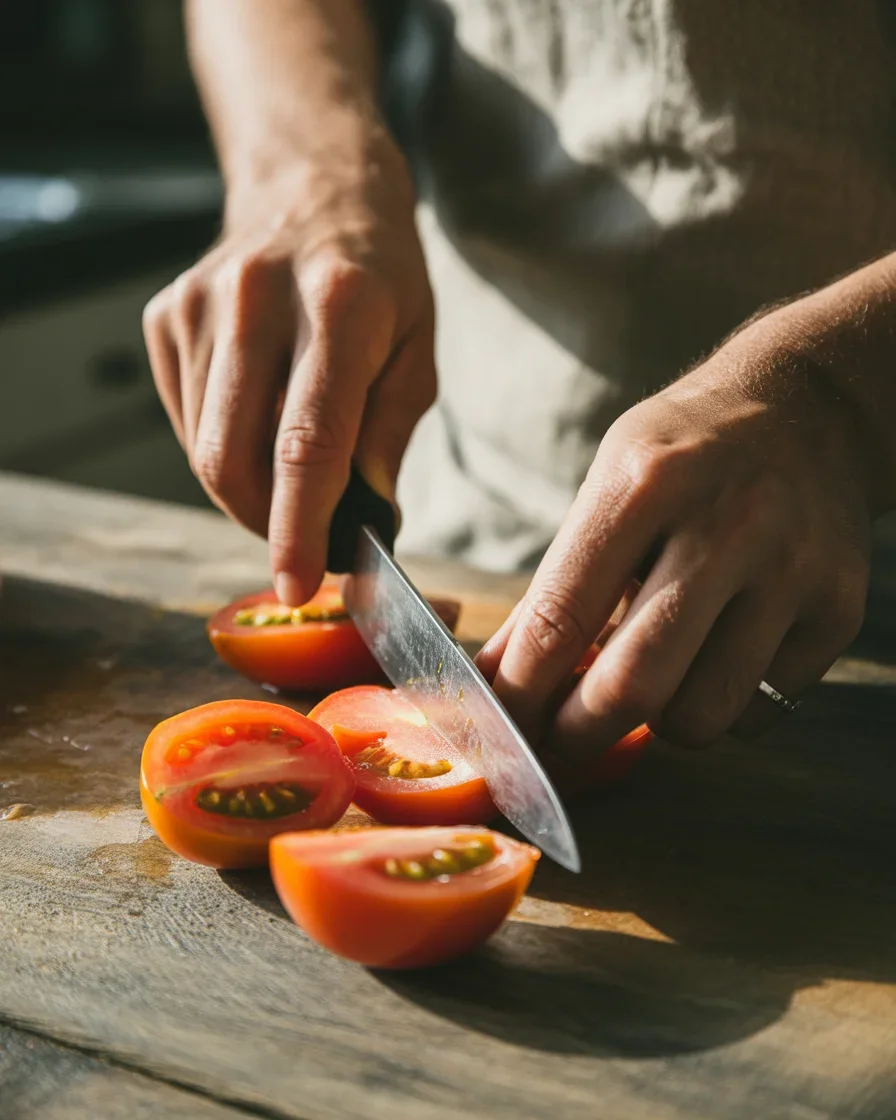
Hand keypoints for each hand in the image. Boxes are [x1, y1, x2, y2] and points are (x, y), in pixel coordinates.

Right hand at [143, 134, 434, 604]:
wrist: (312, 185)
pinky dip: (222, 445)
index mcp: (340, 306)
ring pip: (203, 448)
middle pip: (234, 458)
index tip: (297, 585)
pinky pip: (186, 419)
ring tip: (289, 469)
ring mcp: (199, 304)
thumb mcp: (417, 346)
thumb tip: (361, 516)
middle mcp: (256, 299)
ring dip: (246, 489)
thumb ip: (388, 433)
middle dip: (265, 523)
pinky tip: (257, 416)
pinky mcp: (165, 315)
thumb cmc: (380, 276)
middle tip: (303, 540)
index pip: (307, 442)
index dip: (298, 527)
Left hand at [477, 313, 873, 756]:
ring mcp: (792, 572)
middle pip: (634, 682)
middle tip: (561, 737)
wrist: (809, 412)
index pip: (564, 614)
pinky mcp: (838, 612)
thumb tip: (501, 681)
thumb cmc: (685, 455)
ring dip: (657, 724)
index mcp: (648, 485)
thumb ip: (555, 586)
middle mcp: (728, 527)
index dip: (522, 689)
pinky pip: (760, 711)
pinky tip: (714, 659)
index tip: (505, 726)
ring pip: (702, 715)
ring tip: (652, 680)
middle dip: (580, 733)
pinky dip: (721, 707)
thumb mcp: (607, 485)